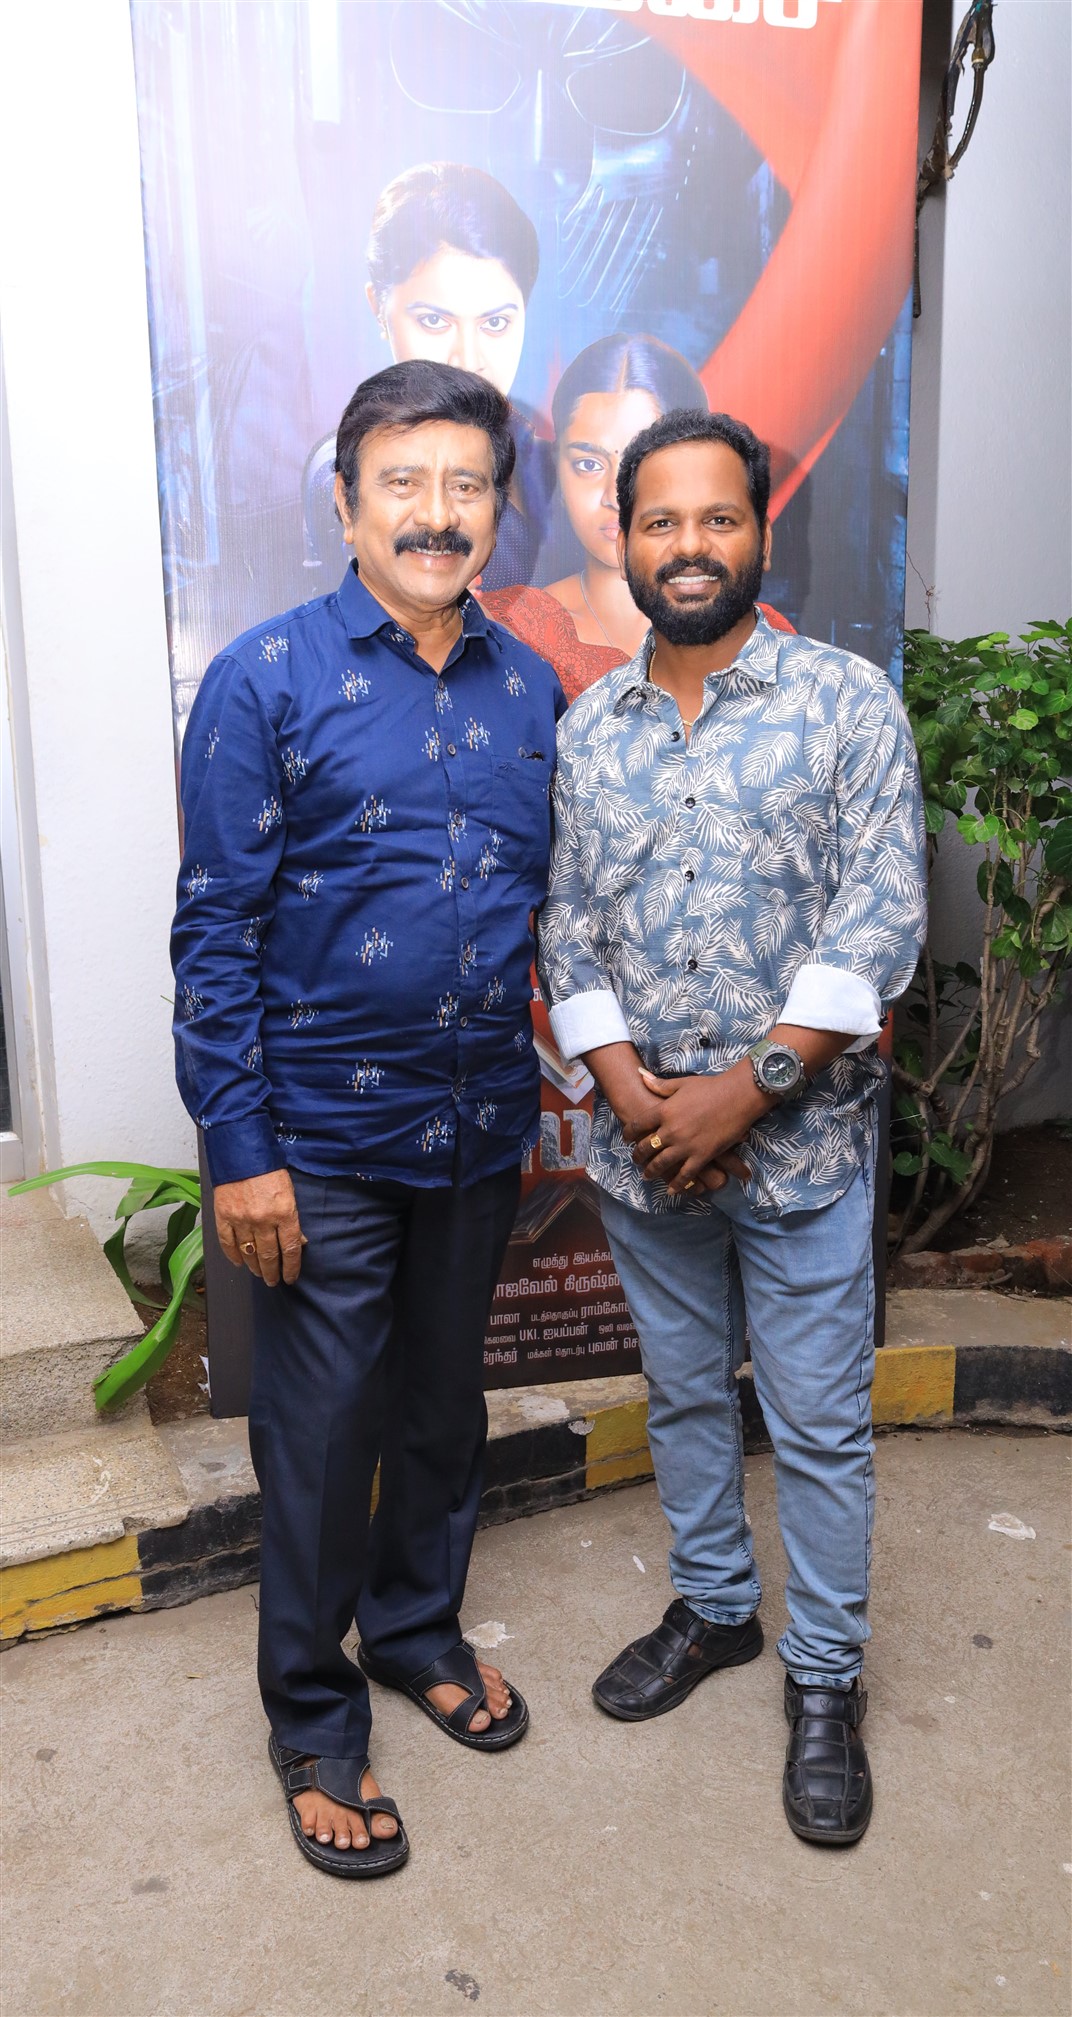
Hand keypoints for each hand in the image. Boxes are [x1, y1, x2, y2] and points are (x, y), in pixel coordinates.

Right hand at [214, 1170, 305, 1286]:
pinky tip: (239, 1263)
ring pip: (249, 1253)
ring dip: (255, 1267)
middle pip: (270, 1255)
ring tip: (259, 1273)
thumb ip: (293, 1218)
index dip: (292, 1267)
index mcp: (284, 1212)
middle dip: (272, 1272)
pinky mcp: (223, 1215)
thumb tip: (299, 1242)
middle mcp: (263, 1219)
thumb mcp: (290, 1192)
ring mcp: (241, 1219)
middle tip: (273, 1281)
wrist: (242, 1152)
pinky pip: (228, 1243)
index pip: (291, 1248)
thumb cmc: (269, 1169)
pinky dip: (233, 1256)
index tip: (291, 1277)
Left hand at [631, 1064, 770, 1193]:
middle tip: (635, 1160)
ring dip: (652, 1172)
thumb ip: (660, 1085)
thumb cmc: (711, 1087)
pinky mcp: (702, 1156)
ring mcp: (686, 1145)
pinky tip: (671, 1190)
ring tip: (647, 1176)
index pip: (638, 1125)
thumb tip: (641, 1077)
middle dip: (638, 1155)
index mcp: (664, 1111)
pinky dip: (677, 1184)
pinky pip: (685, 1174)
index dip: (629, 1133)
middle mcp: (671, 1130)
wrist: (737, 1096)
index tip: (627, 1138)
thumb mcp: (682, 1083)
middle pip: (646, 1147)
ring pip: (661, 1164)